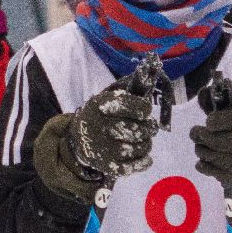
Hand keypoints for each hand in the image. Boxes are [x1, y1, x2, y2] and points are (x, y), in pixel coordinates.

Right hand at [67, 64, 161, 178]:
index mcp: (102, 104)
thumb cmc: (102, 115)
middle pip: (142, 129)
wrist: (79, 139)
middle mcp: (101, 126)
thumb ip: (132, 85)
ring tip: (140, 140)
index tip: (142, 111)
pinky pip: (134, 166)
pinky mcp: (106, 166)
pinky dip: (144, 161)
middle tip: (145, 128)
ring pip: (142, 147)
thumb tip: (153, 66)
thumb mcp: (110, 98)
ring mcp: (104, 148)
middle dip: (148, 128)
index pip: (141, 107)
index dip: (144, 110)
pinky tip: (145, 157)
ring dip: (146, 143)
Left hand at [191, 72, 231, 189]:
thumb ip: (219, 100)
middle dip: (201, 136)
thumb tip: (203, 92)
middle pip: (219, 141)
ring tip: (199, 145)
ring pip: (216, 157)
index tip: (209, 122)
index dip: (217, 121)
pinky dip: (205, 167)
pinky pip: (218, 173)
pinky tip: (201, 161)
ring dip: (201, 151)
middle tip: (195, 132)